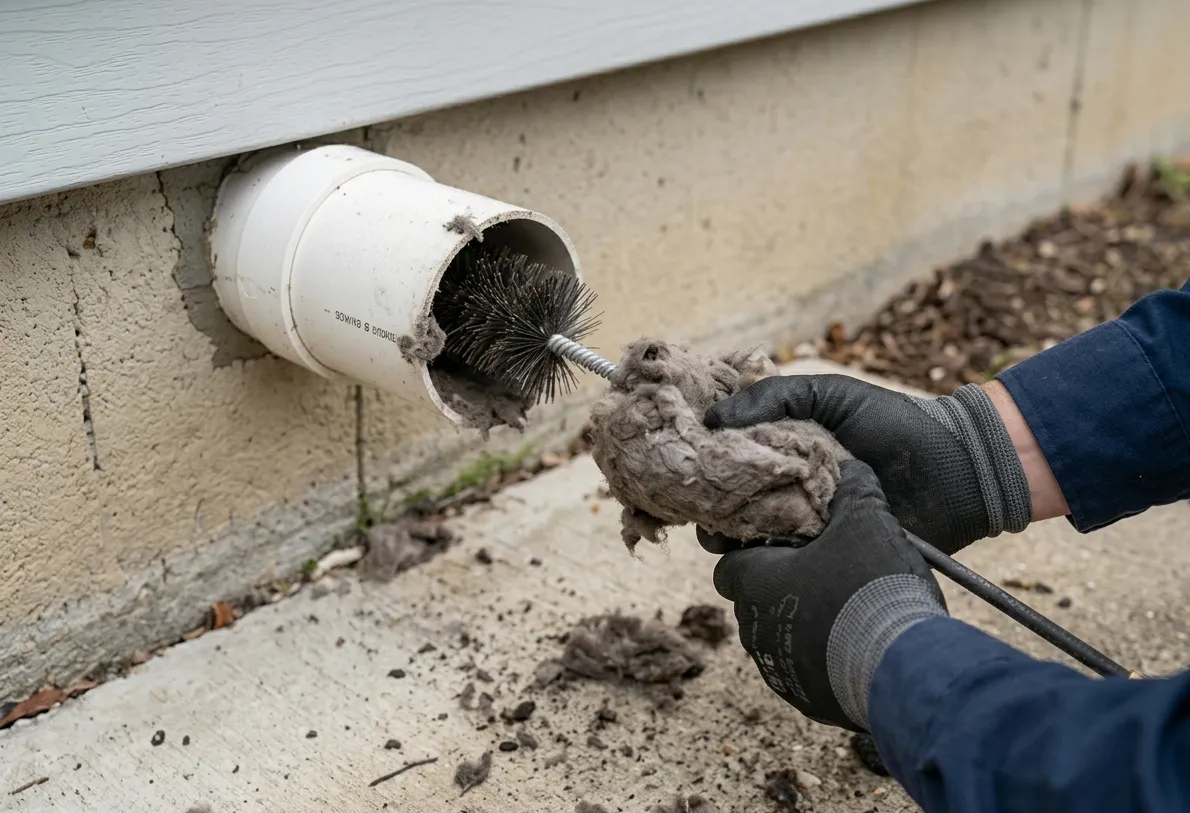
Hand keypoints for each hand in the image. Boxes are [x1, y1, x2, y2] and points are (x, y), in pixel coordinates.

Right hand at [703, 374, 1031, 554]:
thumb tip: (710, 419)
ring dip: (728, 533)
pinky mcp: (821, 558)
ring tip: (723, 527)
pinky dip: (764, 557)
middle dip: (707, 504)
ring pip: (745, 537)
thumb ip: (772, 397)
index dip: (701, 460)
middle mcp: (785, 490)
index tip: (682, 460)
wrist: (952, 470)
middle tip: (699, 502)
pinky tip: (758, 546)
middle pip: (726, 503)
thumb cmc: (893, 423)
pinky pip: (782, 564)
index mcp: (782, 452)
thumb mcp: (829, 394)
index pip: (726, 459)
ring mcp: (801, 526)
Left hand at [710, 459, 947, 730]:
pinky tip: (855, 644)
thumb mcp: (867, 520)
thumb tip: (849, 468)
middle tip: (820, 571)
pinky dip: (822, 658)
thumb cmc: (871, 586)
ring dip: (800, 623)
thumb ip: (852, 489)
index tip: (781, 544)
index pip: (727, 564)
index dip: (751, 551)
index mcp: (755, 583)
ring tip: (843, 609)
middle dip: (779, 586)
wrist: (901, 668)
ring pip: (777, 638)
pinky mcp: (805, 699)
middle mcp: (755, 629)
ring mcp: (777, 669)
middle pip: (753, 600)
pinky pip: (803, 672)